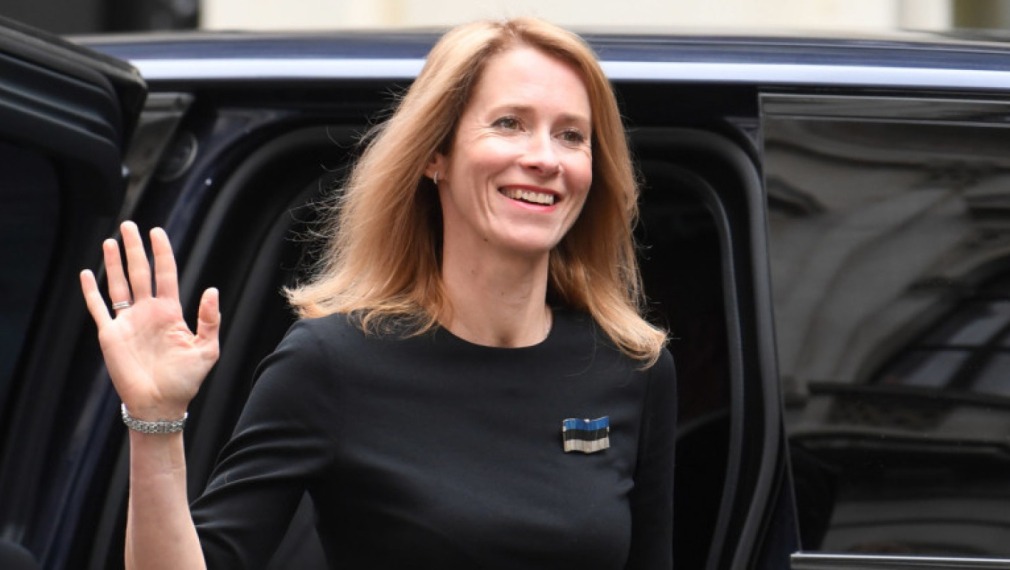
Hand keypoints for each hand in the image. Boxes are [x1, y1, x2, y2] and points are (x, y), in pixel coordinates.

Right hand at [80, 221, 219, 420]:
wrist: (161, 405)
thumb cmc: (186, 381)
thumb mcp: (207, 349)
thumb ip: (209, 320)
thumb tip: (211, 290)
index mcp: (171, 313)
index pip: (165, 274)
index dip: (161, 252)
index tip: (157, 231)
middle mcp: (148, 313)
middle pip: (140, 273)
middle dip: (134, 249)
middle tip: (129, 225)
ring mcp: (128, 322)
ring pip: (119, 285)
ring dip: (114, 263)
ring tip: (111, 241)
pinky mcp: (111, 335)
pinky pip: (99, 308)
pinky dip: (91, 291)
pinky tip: (87, 273)